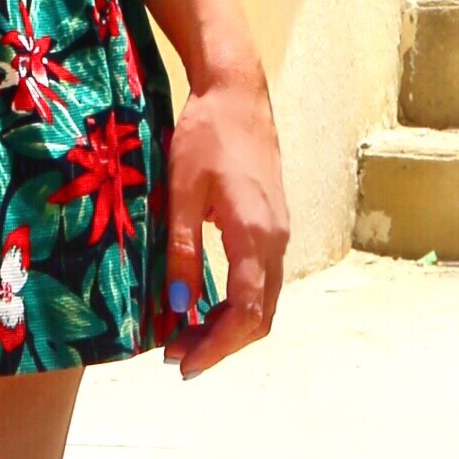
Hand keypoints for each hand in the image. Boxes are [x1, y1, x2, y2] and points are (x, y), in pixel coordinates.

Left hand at [160, 66, 288, 377]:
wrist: (238, 94)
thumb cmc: (206, 135)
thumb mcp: (182, 190)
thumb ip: (182, 250)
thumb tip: (179, 306)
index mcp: (255, 236)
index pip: (245, 312)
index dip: (216, 346)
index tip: (184, 364)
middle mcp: (276, 242)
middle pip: (259, 316)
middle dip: (221, 345)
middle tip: (178, 359)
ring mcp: (279, 234)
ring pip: (263, 301)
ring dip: (229, 326)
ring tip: (186, 337)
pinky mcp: (274, 226)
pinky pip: (262, 281)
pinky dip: (238, 303)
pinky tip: (206, 305)